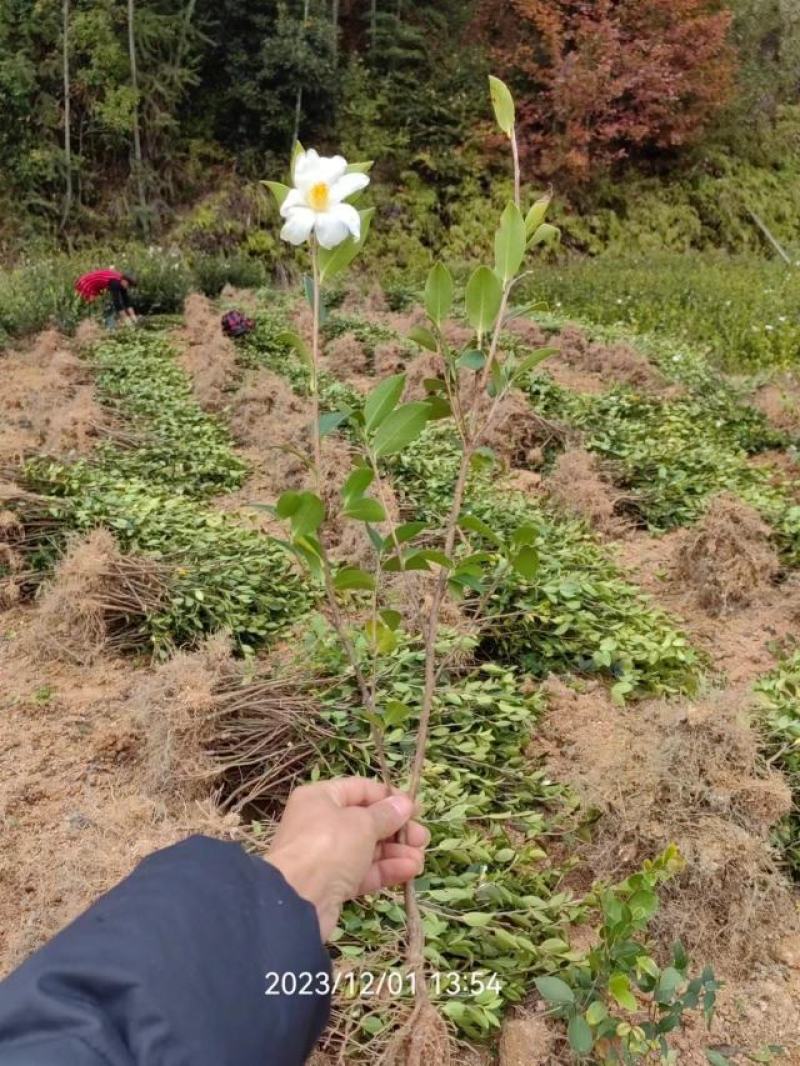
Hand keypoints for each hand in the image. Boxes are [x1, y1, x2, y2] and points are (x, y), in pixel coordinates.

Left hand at [266, 777, 427, 939]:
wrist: (299, 900)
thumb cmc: (329, 846)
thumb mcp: (362, 823)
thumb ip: (386, 814)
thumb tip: (404, 804)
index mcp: (320, 798)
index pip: (360, 790)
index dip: (389, 798)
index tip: (415, 808)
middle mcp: (320, 824)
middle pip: (366, 822)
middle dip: (397, 830)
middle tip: (422, 838)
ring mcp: (326, 856)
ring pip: (367, 849)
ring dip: (395, 853)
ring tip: (420, 860)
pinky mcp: (332, 884)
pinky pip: (363, 872)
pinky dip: (385, 871)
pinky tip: (409, 871)